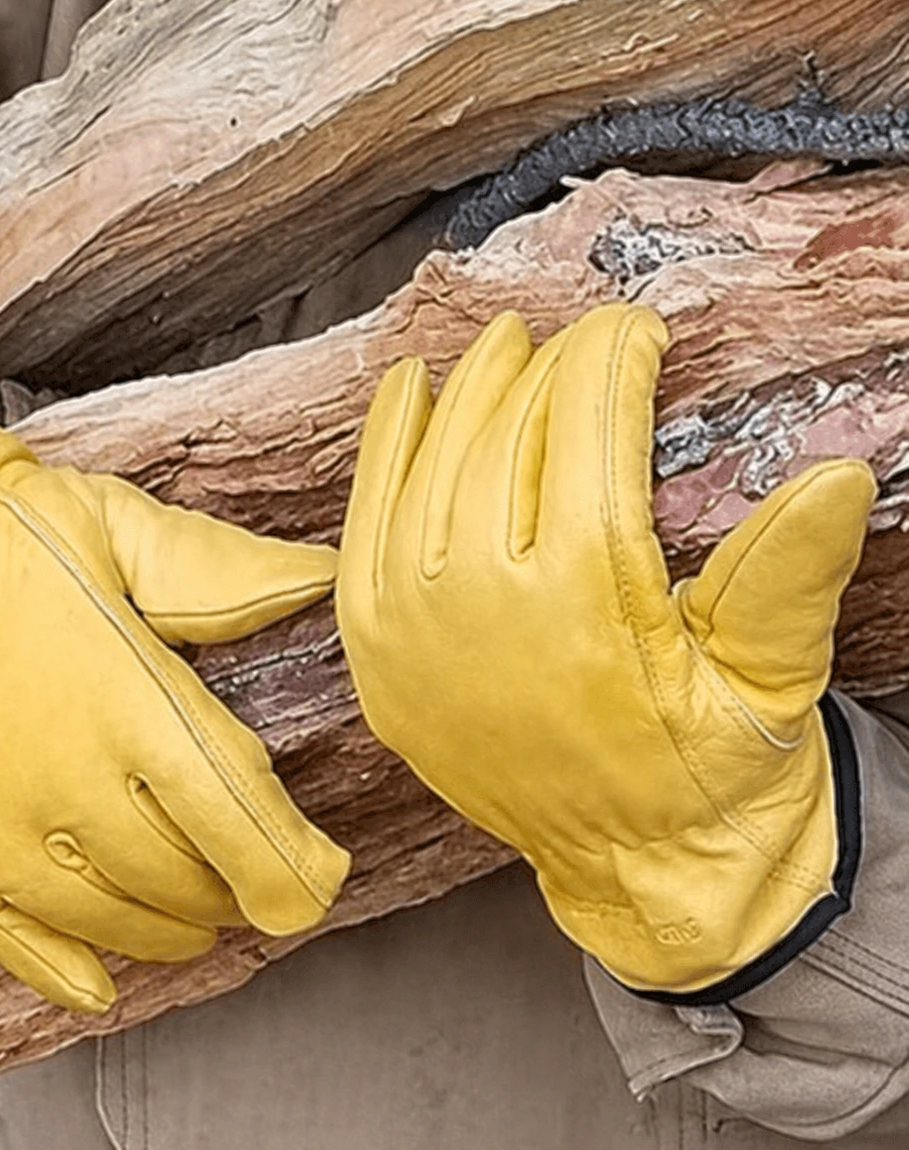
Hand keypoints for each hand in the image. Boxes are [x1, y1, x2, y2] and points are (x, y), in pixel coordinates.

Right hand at [0, 357, 349, 1010]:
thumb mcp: (124, 529)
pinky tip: (104, 977)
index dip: (292, 869)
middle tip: (248, 867)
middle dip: (234, 886)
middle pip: (184, 881)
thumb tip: (321, 582)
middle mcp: (66, 782)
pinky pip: (17, 949)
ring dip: (171, 926)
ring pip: (115, 922)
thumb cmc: (8, 535)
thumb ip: (226, 571)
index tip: (318, 879)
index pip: (237, 821)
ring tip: (192, 906)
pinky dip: (72, 973)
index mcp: (128, 701)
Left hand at [337, 303, 872, 996]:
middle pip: (504, 443)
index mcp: (584, 610)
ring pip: (429, 470)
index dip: (611, 362)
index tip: (634, 329)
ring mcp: (410, 636)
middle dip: (546, 370)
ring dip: (464, 395)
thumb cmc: (709, 772)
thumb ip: (786, 575)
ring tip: (502, 346)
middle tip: (579, 337)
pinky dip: (382, 450)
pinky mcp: (373, 655)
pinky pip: (362, 526)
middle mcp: (479, 614)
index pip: (586, 436)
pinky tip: (404, 391)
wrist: (635, 869)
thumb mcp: (769, 680)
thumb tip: (837, 474)